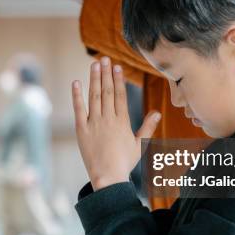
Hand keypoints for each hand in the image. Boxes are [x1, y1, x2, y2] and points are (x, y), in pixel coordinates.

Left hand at [71, 57, 160, 190]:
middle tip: (105, 58)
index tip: (117, 66)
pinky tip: (76, 83)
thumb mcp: (140, 144)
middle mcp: (108, 119)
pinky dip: (77, 95)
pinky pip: (79, 109)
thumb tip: (158, 112)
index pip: (120, 95)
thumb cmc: (124, 162)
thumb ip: (148, 127)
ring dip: (94, 79)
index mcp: (122, 121)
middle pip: (107, 91)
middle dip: (106, 73)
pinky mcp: (82, 129)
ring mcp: (94, 123)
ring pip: (94, 96)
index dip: (118, 79)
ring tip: (94, 64)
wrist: (108, 176)